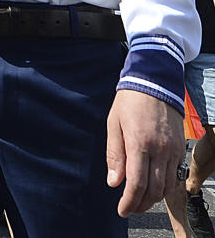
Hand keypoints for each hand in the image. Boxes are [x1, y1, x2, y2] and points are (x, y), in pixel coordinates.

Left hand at [106, 89, 183, 216]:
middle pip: (154, 190)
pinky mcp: (181, 148)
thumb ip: (114, 154)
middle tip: (129, 209)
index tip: (122, 210)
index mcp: (140, 143)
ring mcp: (174, 150)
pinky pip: (175, 175)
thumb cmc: (129, 102)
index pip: (137, 183)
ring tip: (139, 202)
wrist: (154, 83)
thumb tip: (114, 182)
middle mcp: (160, 150)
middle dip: (141, 204)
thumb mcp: (113, 124)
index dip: (129, 201)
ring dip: (153, 199)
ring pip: (167, 186)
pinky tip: (153, 187)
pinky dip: (165, 186)